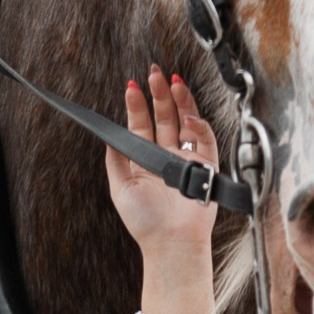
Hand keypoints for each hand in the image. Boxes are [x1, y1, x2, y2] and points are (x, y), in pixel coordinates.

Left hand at [104, 67, 220, 313]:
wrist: (171, 241)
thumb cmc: (145, 222)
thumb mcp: (120, 189)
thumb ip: (115, 161)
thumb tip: (107, 136)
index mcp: (144, 162)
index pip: (141, 126)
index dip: (136, 106)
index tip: (131, 86)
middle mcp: (165, 157)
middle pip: (164, 117)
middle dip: (159, 94)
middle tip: (154, 72)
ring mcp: (187, 160)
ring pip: (185, 122)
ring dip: (180, 101)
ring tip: (173, 80)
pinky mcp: (206, 166)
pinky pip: (204, 139)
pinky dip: (198, 124)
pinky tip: (188, 114)